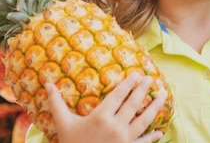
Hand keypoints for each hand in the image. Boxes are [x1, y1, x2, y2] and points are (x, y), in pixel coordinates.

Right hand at [46, 73, 167, 142]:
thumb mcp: (63, 124)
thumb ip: (57, 104)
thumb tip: (47, 84)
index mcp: (100, 117)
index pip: (118, 95)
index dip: (129, 84)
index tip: (137, 74)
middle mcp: (114, 127)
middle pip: (133, 104)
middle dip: (143, 90)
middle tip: (151, 79)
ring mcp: (123, 140)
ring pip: (143, 120)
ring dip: (154, 107)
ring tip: (162, 96)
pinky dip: (152, 137)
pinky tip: (159, 131)